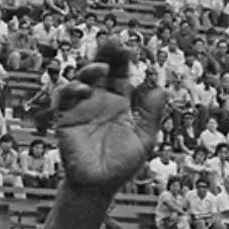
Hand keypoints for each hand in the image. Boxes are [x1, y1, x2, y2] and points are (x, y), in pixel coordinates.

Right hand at [55, 42, 167, 194]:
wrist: (98, 187)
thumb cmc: (121, 165)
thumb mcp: (143, 139)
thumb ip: (151, 114)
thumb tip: (164, 89)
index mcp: (118, 103)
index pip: (120, 73)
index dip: (123, 59)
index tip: (130, 49)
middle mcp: (99, 101)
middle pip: (100, 69)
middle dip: (105, 53)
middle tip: (111, 41)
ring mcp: (81, 108)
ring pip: (81, 78)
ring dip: (90, 69)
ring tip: (101, 68)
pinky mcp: (66, 119)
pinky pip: (65, 98)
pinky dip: (72, 90)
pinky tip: (85, 90)